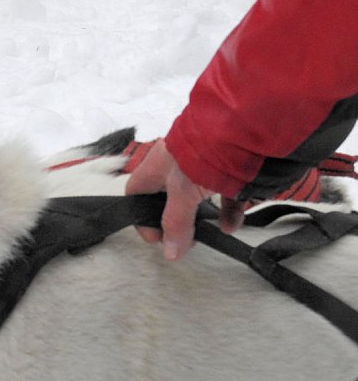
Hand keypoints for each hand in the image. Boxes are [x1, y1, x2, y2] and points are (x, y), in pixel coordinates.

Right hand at [124, 139, 246, 259]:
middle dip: (176, 220)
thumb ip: (177, 224)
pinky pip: (224, 194)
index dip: (141, 217)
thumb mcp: (182, 192)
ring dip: (203, 218)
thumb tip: (170, 252)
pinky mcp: (227, 167)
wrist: (243, 128)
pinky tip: (231, 224)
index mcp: (156, 166)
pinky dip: (227, 211)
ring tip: (209, 233)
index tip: (157, 238)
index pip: (137, 194)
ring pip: (197, 197)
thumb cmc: (204, 149)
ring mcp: (202, 165)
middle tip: (184, 238)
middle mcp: (176, 164)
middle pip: (167, 198)